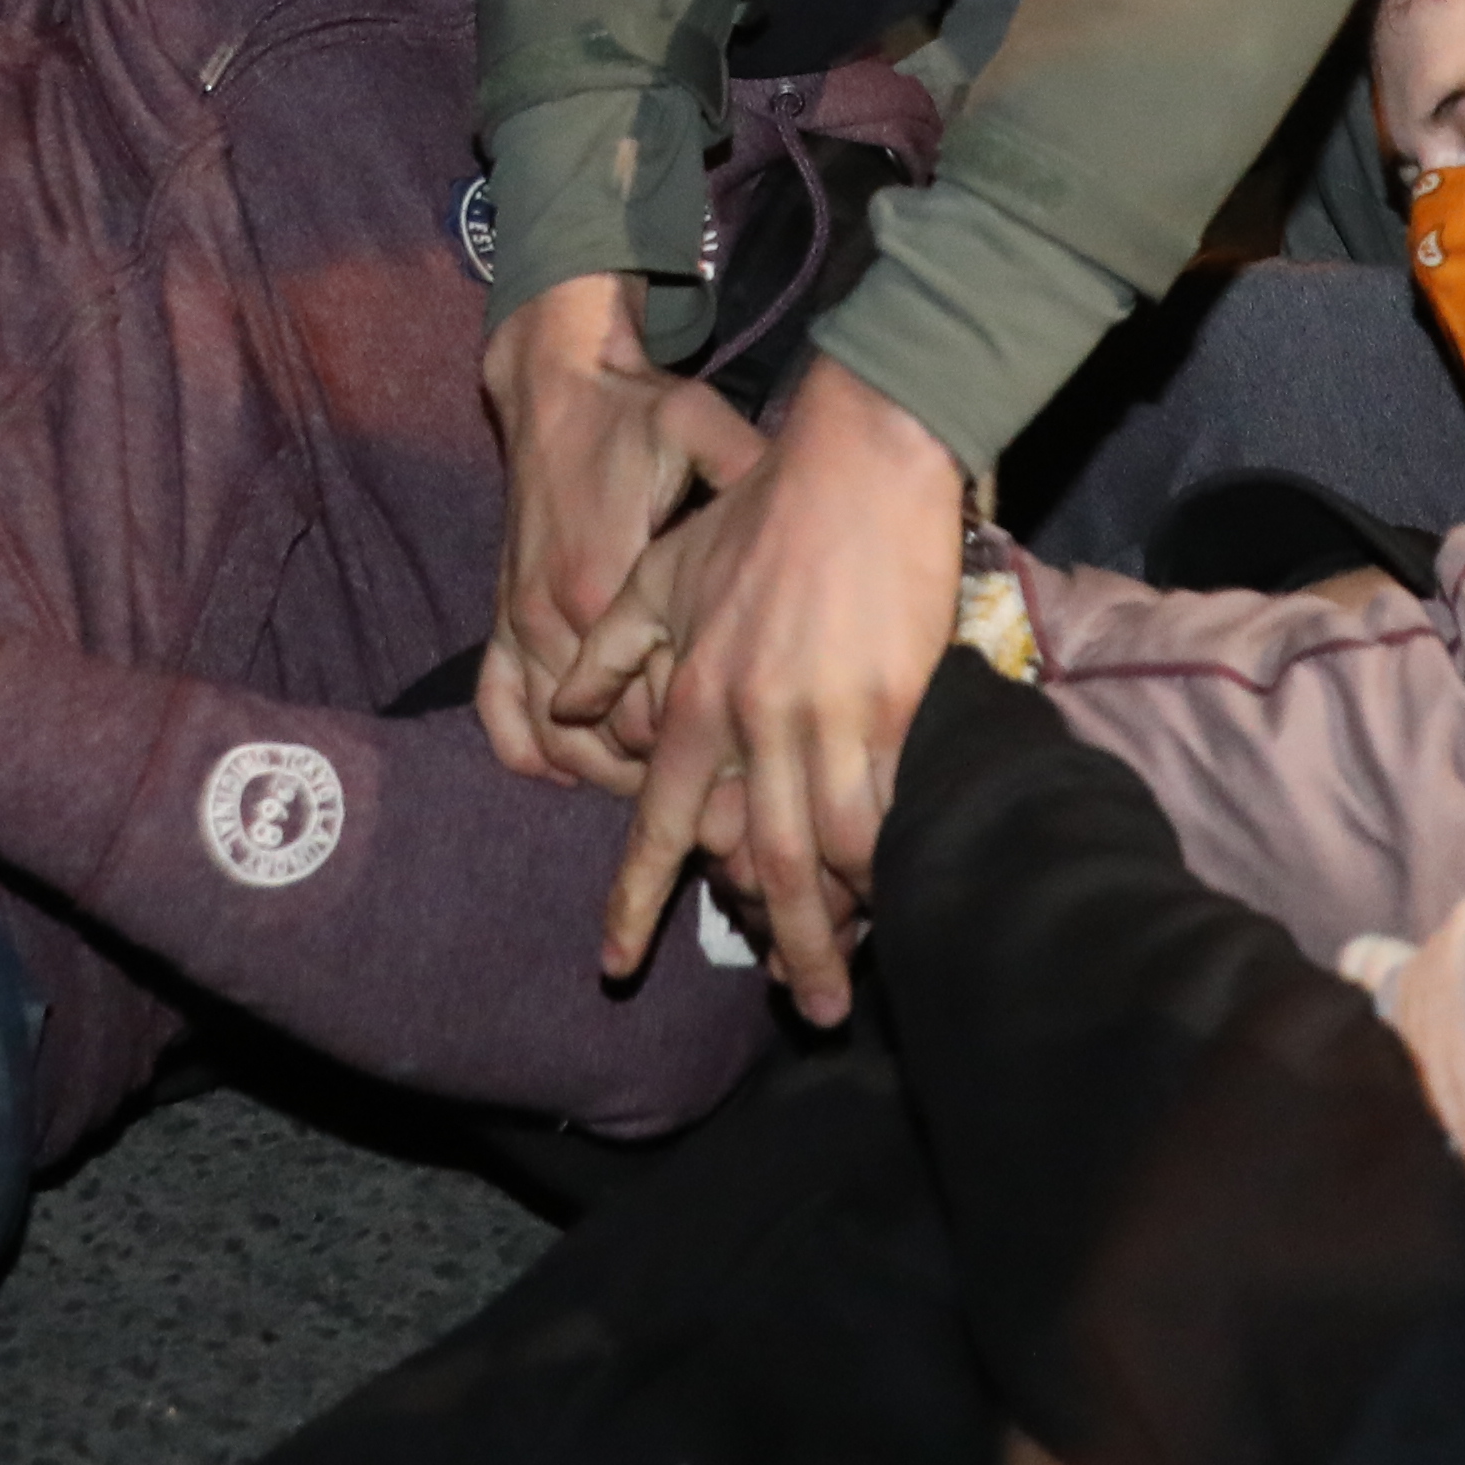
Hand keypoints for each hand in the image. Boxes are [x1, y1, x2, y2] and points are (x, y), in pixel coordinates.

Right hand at [475, 275, 762, 798]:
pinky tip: (572, 766)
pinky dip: (528, 751)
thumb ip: (752, 482)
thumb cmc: (634, 412)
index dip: (702, 740)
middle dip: (660, 774)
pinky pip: (498, 712)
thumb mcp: (701, 432)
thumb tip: (823, 518)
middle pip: (607, 740)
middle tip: (718, 783)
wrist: (557, 383)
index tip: (748, 749)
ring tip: (658, 785)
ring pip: (553, 743)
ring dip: (601, 773)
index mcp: (607, 581)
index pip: (654, 705)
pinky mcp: (499, 621)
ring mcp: (520, 623)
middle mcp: (554, 616)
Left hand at [586, 359, 966, 1019]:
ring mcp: (825, 718)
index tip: (617, 965)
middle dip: (779, 945)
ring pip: (824, 852)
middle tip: (796, 1008)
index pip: (658, 822)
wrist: (858, 456)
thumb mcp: (661, 570)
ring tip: (846, 980)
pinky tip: (896, 901)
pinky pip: (886, 810)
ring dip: (837, 926)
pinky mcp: (894, 705)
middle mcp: (752, 722)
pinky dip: (886, 866)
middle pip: (756, 862)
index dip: (637, 900)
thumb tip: (568, 712)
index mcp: (694, 695)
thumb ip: (611, 650)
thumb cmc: (761, 511)